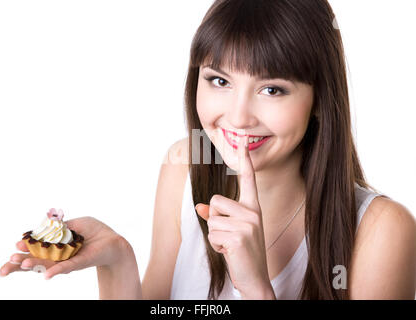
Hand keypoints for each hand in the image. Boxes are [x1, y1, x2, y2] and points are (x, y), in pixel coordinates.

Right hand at [0, 216, 129, 279]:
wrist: (112, 241)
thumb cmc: (93, 231)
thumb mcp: (74, 224)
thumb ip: (59, 227)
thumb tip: (44, 229)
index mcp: (54, 245)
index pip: (34, 248)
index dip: (24, 248)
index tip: (15, 246)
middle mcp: (57, 255)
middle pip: (34, 260)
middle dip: (20, 262)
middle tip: (9, 262)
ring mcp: (66, 261)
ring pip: (46, 264)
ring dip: (33, 265)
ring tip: (21, 265)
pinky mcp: (77, 263)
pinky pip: (65, 267)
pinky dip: (55, 271)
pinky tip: (45, 275)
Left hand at [196, 136, 273, 298]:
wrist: (255, 279)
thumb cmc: (242, 253)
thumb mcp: (231, 231)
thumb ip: (217, 216)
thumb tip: (199, 206)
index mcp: (253, 208)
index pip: (248, 180)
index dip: (245, 160)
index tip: (244, 141)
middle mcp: (253, 213)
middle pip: (215, 201)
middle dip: (214, 220)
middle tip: (229, 237)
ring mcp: (248, 225)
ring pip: (211, 219)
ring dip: (215, 236)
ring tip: (230, 246)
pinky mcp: (239, 237)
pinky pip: (212, 234)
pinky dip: (216, 246)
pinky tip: (229, 253)